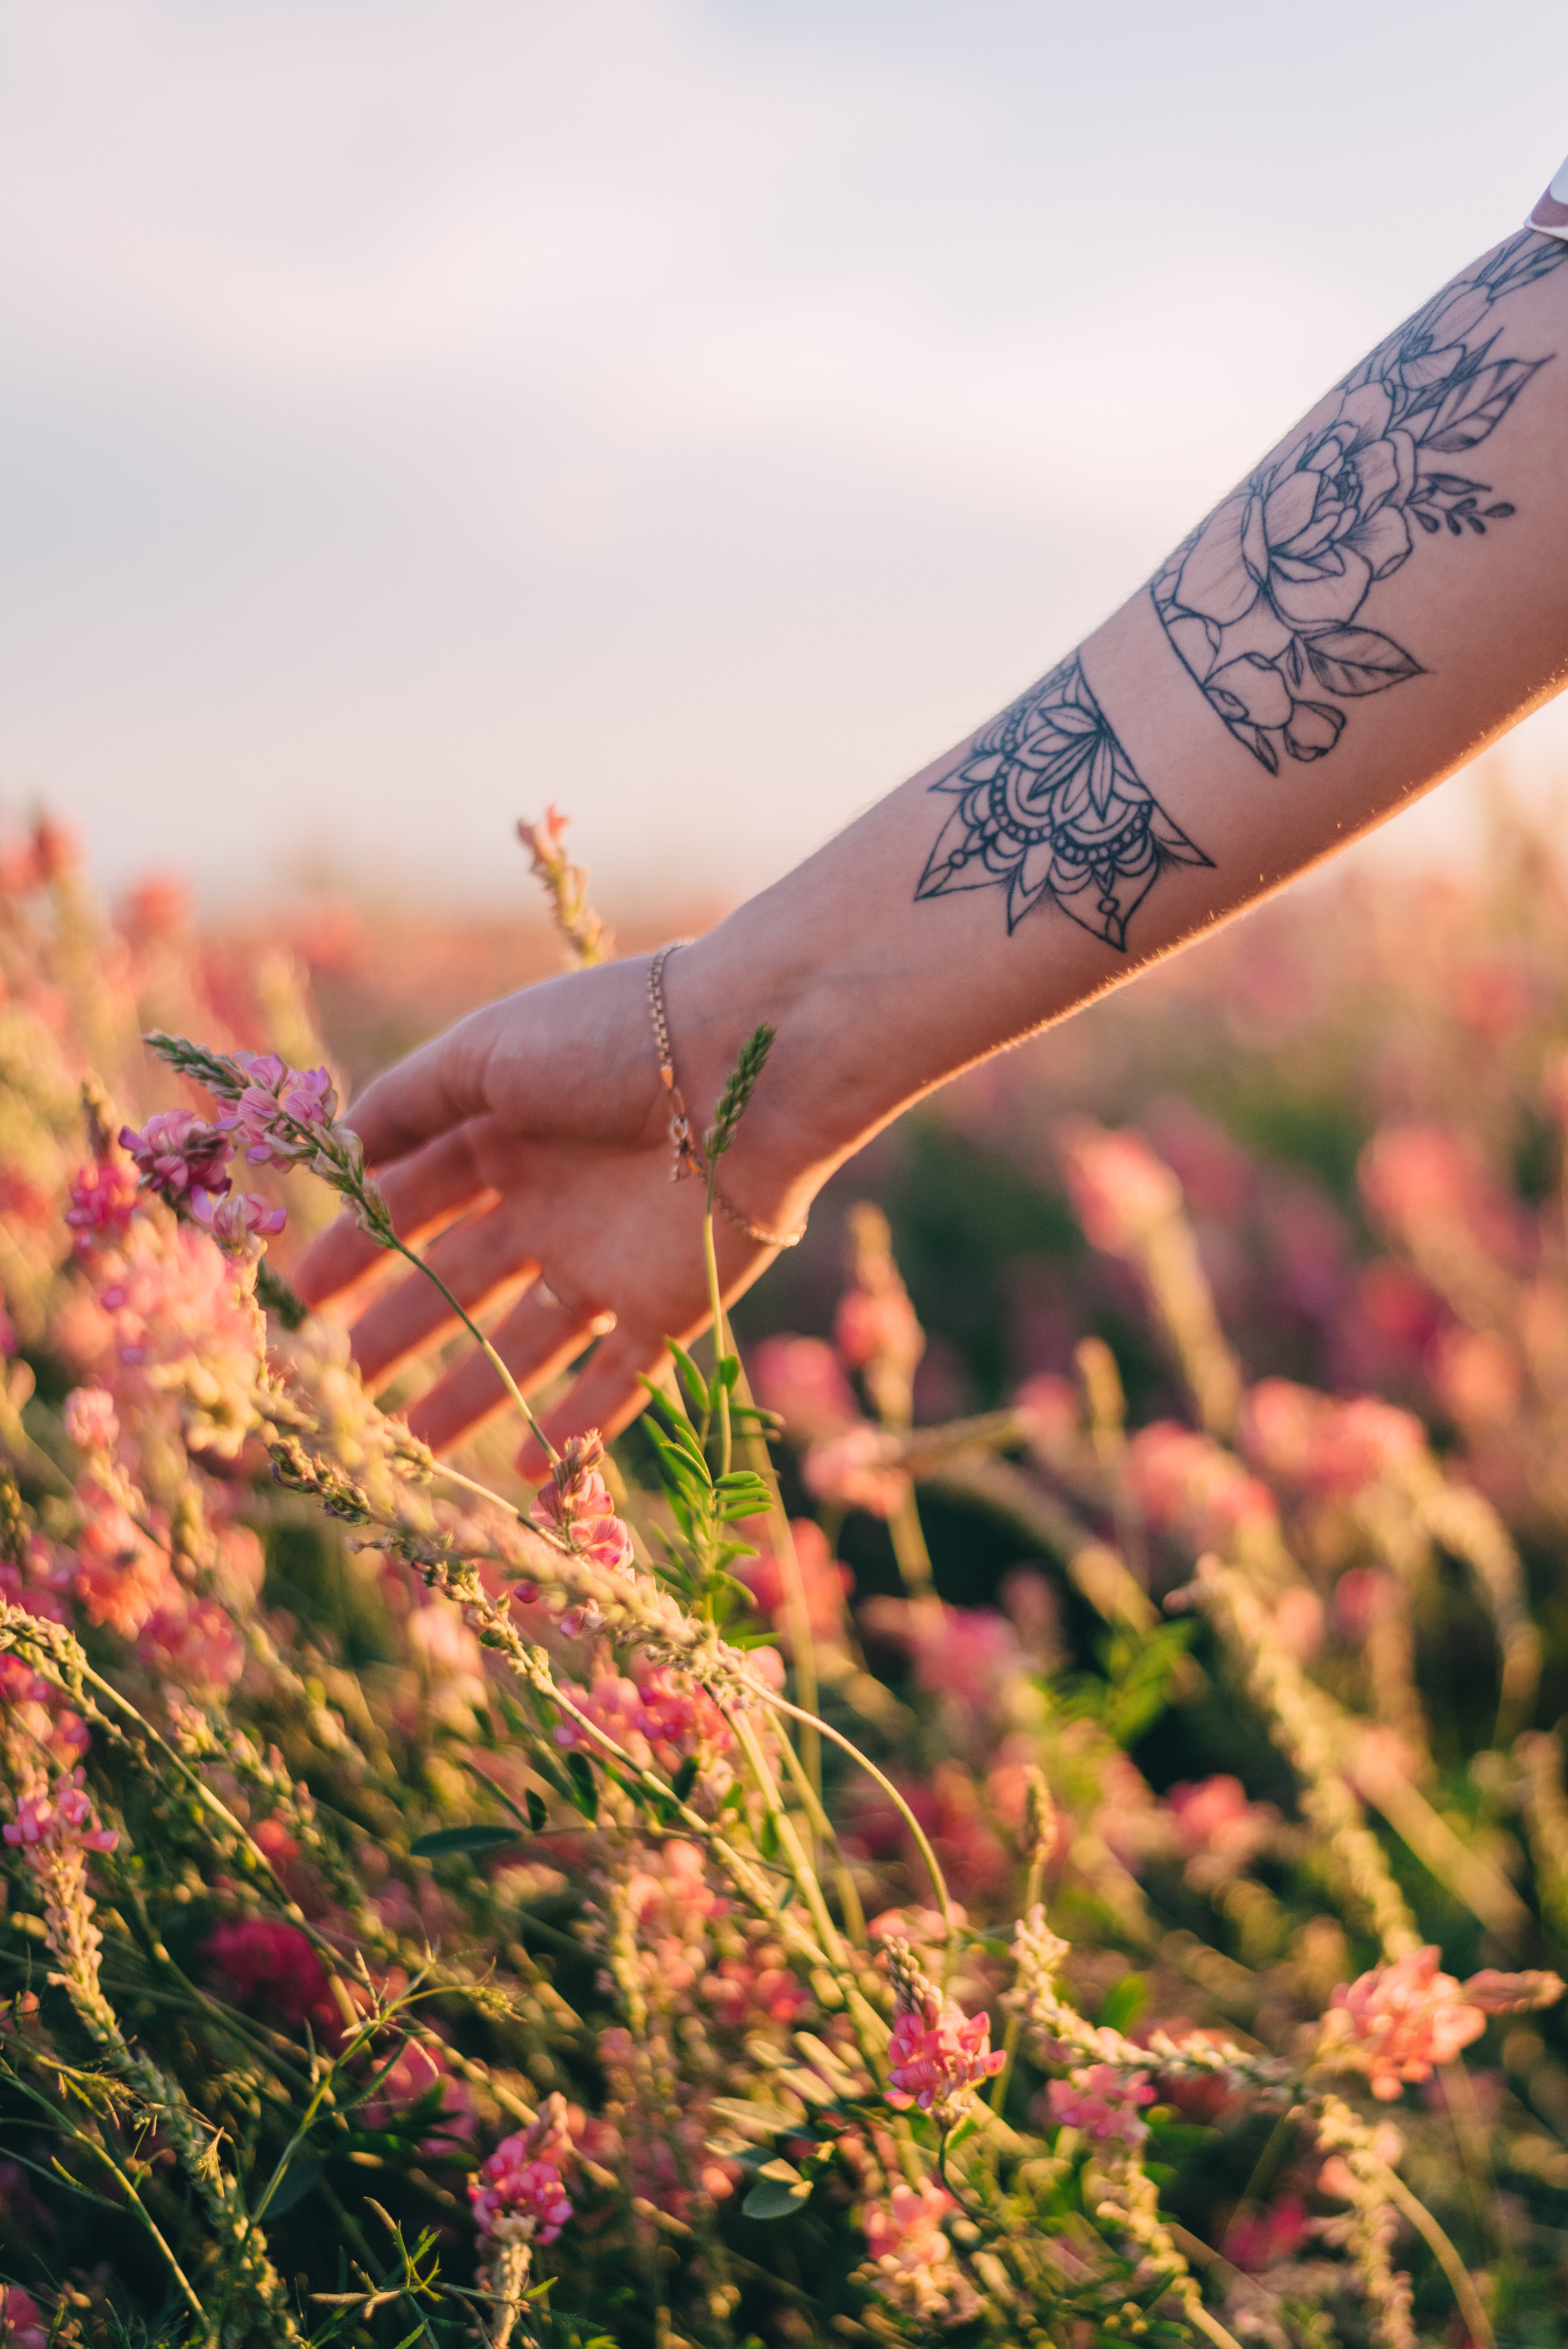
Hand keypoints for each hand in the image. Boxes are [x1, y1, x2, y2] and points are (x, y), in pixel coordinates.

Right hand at [292, 949, 815, 1467]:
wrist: (751, 1064)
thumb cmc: (613, 1039)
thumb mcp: (486, 1051)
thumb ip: (406, 1101)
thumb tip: (337, 1149)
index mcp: (507, 1131)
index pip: (412, 1201)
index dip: (356, 1248)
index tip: (300, 1297)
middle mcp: (554, 1200)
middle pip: (459, 1280)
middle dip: (398, 1330)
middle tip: (339, 1384)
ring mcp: (610, 1257)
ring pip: (527, 1343)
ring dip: (470, 1393)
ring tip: (410, 1443)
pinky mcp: (671, 1304)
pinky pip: (617, 1378)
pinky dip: (574, 1424)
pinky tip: (522, 1466)